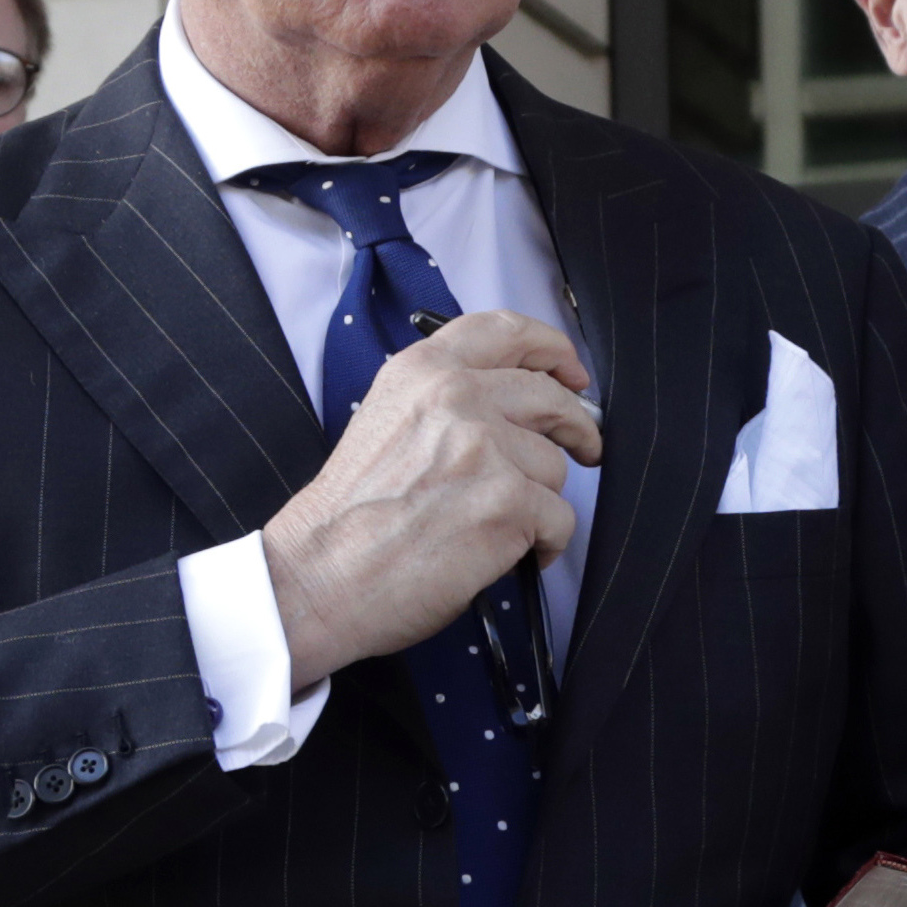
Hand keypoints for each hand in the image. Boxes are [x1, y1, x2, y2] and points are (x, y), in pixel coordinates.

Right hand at [264, 310, 601, 685]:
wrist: (321, 574)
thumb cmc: (350, 514)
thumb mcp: (385, 419)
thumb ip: (445, 399)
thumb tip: (516, 402)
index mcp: (424, 372)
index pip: (509, 331)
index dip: (552, 348)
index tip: (571, 371)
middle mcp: (456, 397)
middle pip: (551, 397)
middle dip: (576, 427)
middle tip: (584, 449)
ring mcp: (485, 447)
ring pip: (555, 466)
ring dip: (540, 499)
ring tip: (498, 524)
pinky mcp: (508, 501)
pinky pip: (561, 519)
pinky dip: (546, 544)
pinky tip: (514, 554)